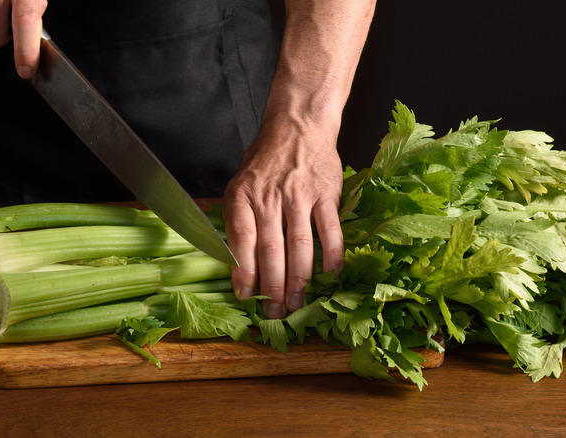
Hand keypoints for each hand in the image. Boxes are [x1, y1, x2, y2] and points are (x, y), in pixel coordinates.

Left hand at [223, 117, 344, 318]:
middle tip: (274, 312)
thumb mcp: (240, 183)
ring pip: (300, 245)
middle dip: (273, 286)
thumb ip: (237, 219)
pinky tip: (330, 275)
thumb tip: (233, 261)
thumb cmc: (266, 160)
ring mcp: (300, 195)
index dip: (244, 271)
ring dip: (299, 279)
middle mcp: (270, 196)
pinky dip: (332, 254)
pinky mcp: (326, 194)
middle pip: (272, 249)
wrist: (298, 126)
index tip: (246, 297)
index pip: (242, 240)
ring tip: (297, 302)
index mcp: (243, 195)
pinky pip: (330, 229)